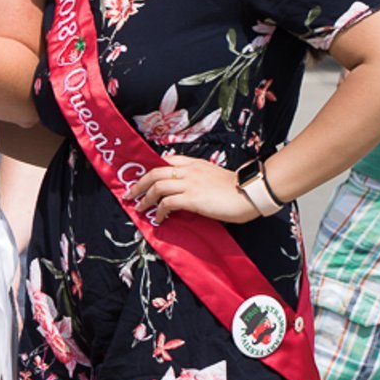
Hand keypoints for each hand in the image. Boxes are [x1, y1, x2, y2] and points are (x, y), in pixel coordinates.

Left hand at [123, 153, 260, 225]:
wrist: (250, 192)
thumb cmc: (235, 188)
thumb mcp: (212, 175)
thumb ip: (197, 177)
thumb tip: (183, 190)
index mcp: (194, 163)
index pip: (166, 161)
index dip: (150, 169)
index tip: (141, 179)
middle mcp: (188, 170)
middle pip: (154, 172)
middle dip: (139, 184)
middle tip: (129, 194)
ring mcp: (189, 183)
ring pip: (157, 186)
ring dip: (144, 198)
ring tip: (138, 207)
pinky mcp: (192, 198)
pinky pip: (168, 202)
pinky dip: (159, 210)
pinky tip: (158, 218)